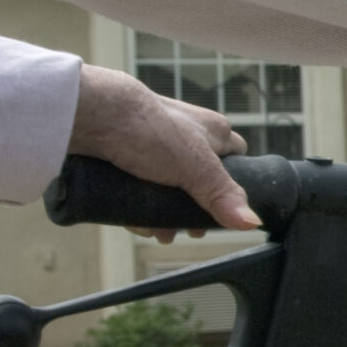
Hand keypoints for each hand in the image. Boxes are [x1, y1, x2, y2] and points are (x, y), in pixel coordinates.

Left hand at [66, 65, 256, 238]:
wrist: (92, 115)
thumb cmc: (150, 128)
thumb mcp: (196, 168)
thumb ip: (223, 196)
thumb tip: (253, 222)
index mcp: (211, 130)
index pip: (236, 157)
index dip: (233, 184)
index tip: (222, 209)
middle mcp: (185, 134)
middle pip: (198, 180)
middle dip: (191, 209)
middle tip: (186, 229)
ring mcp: (154, 144)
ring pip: (167, 187)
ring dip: (163, 214)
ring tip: (157, 232)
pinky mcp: (126, 155)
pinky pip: (140, 187)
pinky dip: (139, 206)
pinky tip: (135, 222)